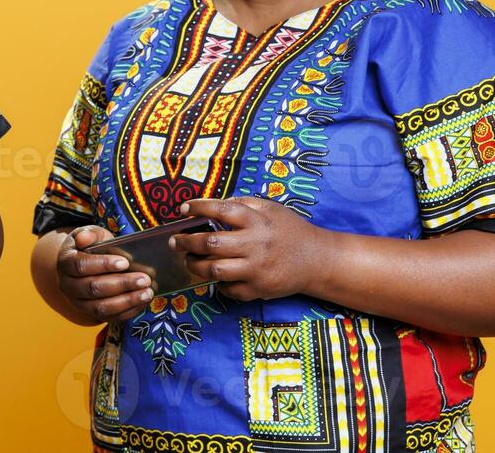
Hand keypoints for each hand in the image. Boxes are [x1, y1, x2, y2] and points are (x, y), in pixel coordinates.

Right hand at [55, 225, 153, 323]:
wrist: (81, 266)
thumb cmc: (90, 247)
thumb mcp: (90, 235)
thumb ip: (90, 234)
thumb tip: (84, 238)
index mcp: (65, 263)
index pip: (81, 265)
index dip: (103, 264)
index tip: (125, 262)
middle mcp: (68, 286)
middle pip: (93, 288)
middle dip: (121, 284)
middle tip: (144, 279)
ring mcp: (78, 303)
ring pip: (100, 307)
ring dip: (126, 301)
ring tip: (147, 293)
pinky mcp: (91, 314)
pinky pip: (109, 317)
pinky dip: (128, 312)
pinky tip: (142, 302)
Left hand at [173, 197, 333, 301]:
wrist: (317, 260)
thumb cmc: (291, 231)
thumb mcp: (271, 209)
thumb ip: (244, 204)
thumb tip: (214, 204)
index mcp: (257, 221)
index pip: (221, 210)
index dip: (198, 208)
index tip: (183, 209)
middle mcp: (255, 245)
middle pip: (210, 243)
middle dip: (187, 242)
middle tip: (176, 241)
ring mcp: (256, 269)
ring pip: (213, 270)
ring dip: (194, 265)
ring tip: (188, 260)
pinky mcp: (258, 289)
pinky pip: (228, 290)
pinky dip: (216, 284)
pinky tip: (213, 276)